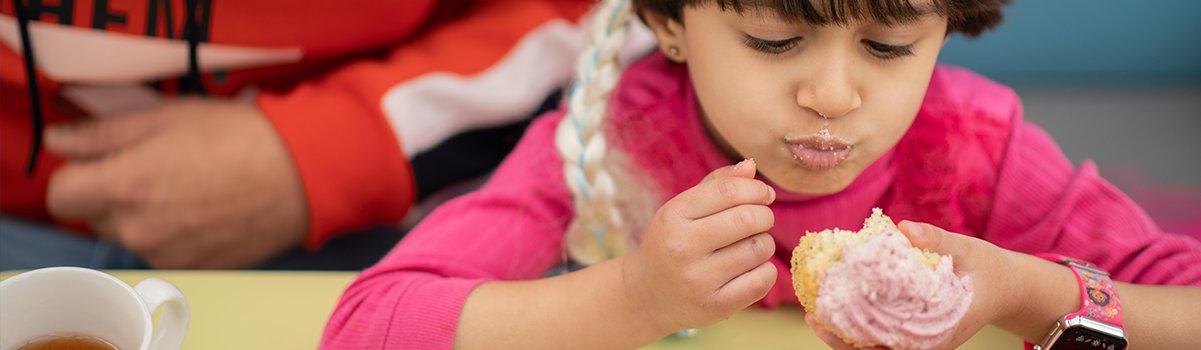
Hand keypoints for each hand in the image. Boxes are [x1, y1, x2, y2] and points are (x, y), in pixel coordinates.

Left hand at [45, 98, 309, 268]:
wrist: (302, 175)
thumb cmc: (241, 138)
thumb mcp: (167, 116)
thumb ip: (104, 132)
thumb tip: (61, 141)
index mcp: (126, 186)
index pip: (61, 194)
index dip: (79, 172)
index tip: (103, 159)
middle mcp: (140, 229)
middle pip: (94, 217)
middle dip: (112, 193)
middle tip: (155, 166)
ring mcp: (168, 254)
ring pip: (131, 235)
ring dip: (144, 215)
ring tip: (188, 186)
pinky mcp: (196, 267)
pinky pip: (164, 251)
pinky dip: (174, 233)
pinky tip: (205, 207)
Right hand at [621, 159, 777, 332]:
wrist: (647, 296)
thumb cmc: (672, 244)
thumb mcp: (682, 211)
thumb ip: (716, 185)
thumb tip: (751, 166)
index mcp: (672, 216)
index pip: (727, 191)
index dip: (755, 189)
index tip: (764, 194)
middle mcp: (682, 247)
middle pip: (747, 218)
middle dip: (765, 215)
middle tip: (761, 220)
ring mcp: (698, 279)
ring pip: (759, 249)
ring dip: (765, 243)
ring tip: (752, 246)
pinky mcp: (715, 306)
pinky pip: (762, 280)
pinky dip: (766, 270)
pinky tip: (752, 269)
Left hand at [805, 220, 1017, 349]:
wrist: (1008, 287)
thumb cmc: (989, 270)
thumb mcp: (969, 250)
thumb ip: (937, 239)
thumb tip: (903, 227)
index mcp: (942, 329)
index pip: (895, 345)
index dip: (860, 341)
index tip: (831, 326)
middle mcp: (929, 340)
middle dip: (843, 340)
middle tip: (813, 318)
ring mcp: (922, 339)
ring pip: (877, 346)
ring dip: (845, 334)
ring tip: (815, 315)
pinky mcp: (916, 331)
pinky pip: (882, 334)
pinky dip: (858, 324)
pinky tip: (836, 307)